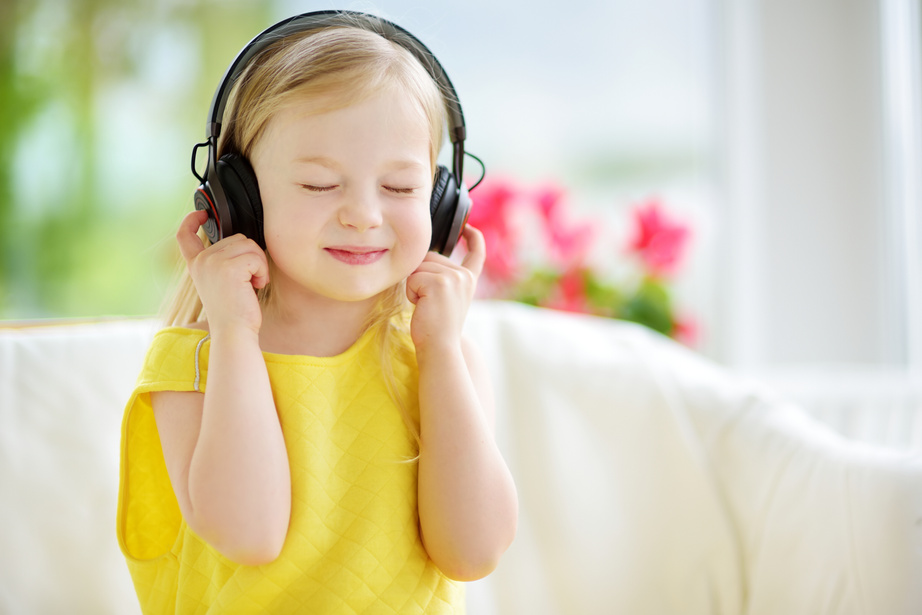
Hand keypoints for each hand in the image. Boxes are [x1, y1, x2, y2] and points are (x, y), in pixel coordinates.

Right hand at [177, 210, 268, 335]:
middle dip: (250, 257)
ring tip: (251, 285)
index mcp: (196, 264)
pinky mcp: (229, 267)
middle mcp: (202, 261)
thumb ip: (221, 261)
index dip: (191, 220)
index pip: (185, 235)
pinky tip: (255, 286)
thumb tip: (241, 242)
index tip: (201, 213)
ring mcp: (213, 262)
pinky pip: (256, 257)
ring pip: (249, 245)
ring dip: (258, 265)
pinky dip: (262, 272)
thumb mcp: (220, 282)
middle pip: (237, 238)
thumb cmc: (234, 311)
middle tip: (247, 281)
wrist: (233, 332)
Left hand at [406, 224, 484, 350]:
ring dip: (414, 286)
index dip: (474, 239)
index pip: (476, 253)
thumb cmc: (436, 327)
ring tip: (426, 307)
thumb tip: (424, 258)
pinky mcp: (439, 282)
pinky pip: (412, 278)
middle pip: (429, 257)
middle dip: (420, 277)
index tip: (469, 228)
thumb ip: (443, 278)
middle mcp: (464, 276)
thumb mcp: (447, 298)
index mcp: (468, 279)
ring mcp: (453, 277)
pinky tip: (422, 308)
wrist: (440, 347)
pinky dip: (411, 293)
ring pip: (418, 267)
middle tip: (429, 304)